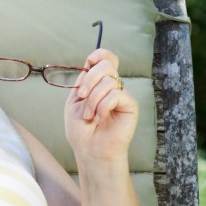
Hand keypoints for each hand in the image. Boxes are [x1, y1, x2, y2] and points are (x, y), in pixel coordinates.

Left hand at [64, 48, 135, 167]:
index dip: (99, 55)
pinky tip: (100, 118)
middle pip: (106, 65)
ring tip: (89, 115)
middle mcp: (112, 86)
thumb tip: (92, 61)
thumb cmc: (81, 130)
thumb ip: (84, 80)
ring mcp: (122, 95)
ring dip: (93, 99)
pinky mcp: (130, 105)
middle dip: (89, 80)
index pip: (105, 57)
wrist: (90, 151)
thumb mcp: (75, 101)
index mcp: (98, 82)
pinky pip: (115, 95)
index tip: (88, 64)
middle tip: (82, 97)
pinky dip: (103, 106)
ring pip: (108, 81)